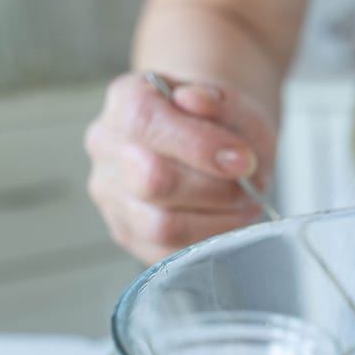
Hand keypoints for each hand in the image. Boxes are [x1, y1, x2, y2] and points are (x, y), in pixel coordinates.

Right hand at [85, 72, 277, 264]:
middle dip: (215, 189)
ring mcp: (111, 194)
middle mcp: (107, 147)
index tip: (243, 159)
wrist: (214, 144)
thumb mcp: (235, 104)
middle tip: (247, 185)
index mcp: (126, 101)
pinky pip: (168, 253)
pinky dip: (207, 241)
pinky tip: (224, 220)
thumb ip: (221, 101)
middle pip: (151, 180)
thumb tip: (197, 101)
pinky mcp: (127, 233)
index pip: (145, 121)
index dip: (200, 145)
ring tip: (241, 204)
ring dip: (216, 220)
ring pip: (160, 225)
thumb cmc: (221, 125)